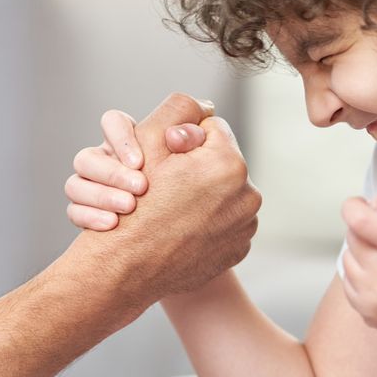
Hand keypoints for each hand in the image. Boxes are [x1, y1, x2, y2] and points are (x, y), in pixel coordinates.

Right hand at [64, 105, 208, 230]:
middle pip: (86, 156)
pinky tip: (112, 224)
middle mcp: (107, 164)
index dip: (122, 137)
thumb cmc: (193, 196)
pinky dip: (90, 217)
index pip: (113, 122)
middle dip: (111, 172)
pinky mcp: (88, 217)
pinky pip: (74, 212)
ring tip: (129, 207)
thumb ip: (197, 133)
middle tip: (140, 188)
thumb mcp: (199, 159)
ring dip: (101, 195)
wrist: (182, 240)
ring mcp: (94, 191)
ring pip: (74, 184)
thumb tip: (205, 109)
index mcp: (129, 144)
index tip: (141, 161)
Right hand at [75, 93, 259, 301]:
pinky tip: (182, 228)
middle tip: (167, 183)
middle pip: (222, 163)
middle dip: (199, 168)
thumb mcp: (148, 143)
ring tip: (173, 207)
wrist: (128, 267)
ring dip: (205, 195)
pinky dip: (208, 222)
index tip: (167, 159)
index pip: (213, 130)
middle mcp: (248, 195)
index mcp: (229, 163)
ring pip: (225, 193)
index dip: (185, 141)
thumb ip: (179, 110)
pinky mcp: (238, 249)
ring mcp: (245, 226)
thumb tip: (206, 108)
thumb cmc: (134, 203)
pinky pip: (226, 223)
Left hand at [339, 179, 376, 345]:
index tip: (361, 205)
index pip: (359, 220)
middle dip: (365, 228)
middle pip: (353, 236)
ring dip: (363, 251)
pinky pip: (348, 280)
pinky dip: (361, 274)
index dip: (354, 207)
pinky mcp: (368, 313)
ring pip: (348, 257)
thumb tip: (372, 203)